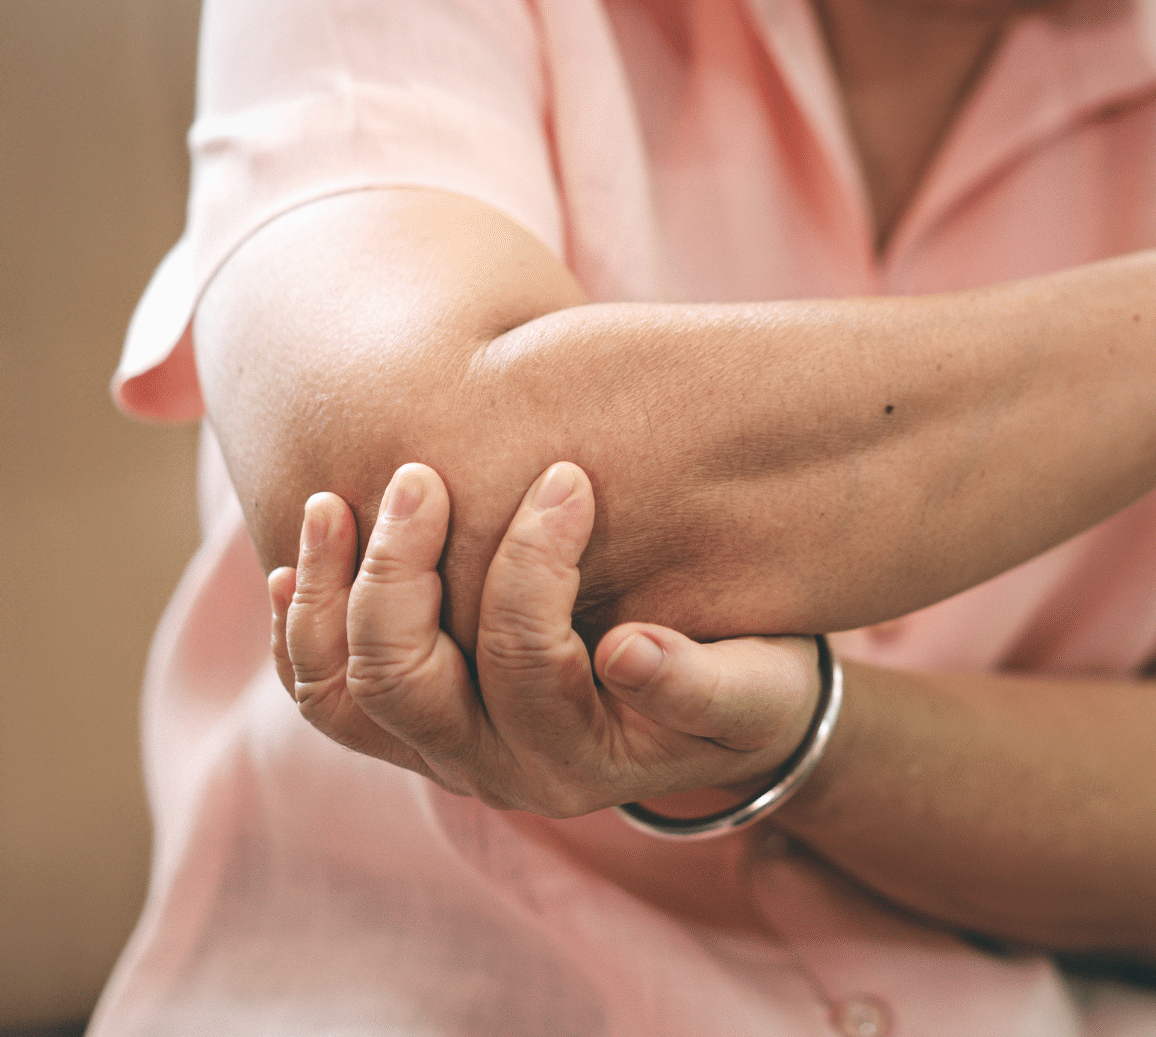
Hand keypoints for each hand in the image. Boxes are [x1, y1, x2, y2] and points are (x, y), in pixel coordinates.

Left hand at [267, 461, 822, 816]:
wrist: (724, 716)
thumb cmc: (752, 686)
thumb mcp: (759, 690)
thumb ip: (700, 684)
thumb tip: (628, 653)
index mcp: (578, 763)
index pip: (524, 659)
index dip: (534, 561)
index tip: (566, 475)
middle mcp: (493, 771)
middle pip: (403, 683)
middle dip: (399, 572)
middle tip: (419, 477)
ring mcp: (442, 752)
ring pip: (343, 696)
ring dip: (329, 597)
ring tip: (331, 502)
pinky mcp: (414, 724)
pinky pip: (328, 694)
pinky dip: (304, 627)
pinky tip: (305, 552)